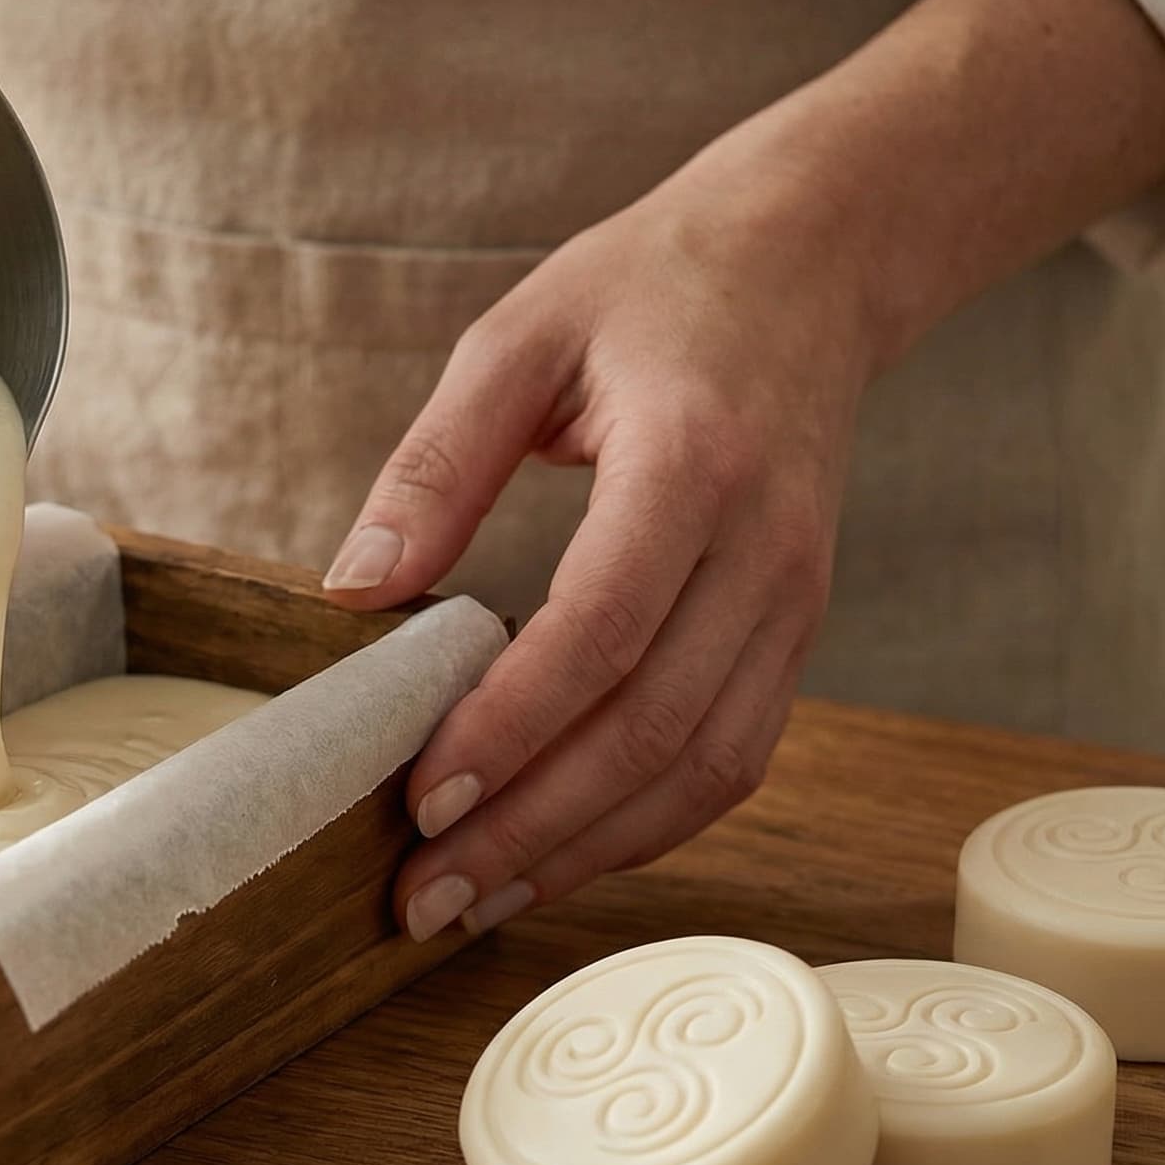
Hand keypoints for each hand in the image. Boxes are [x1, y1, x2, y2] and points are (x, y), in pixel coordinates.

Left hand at [322, 166, 872, 940]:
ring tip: (474, 901)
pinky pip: (732, 758)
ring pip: (703, 769)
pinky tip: (556, 856)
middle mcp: (764, 548)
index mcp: (693, 461)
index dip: (513, 728)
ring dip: (586, 852)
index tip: (423, 796)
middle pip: (652, 728)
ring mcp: (796, 600)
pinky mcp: (798, 632)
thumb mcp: (517, 339)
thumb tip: (353, 594)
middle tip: (421, 897)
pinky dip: (645, 826)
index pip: (604, 628)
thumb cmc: (650, 291)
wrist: (811, 263)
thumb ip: (434, 465)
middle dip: (531, 829)